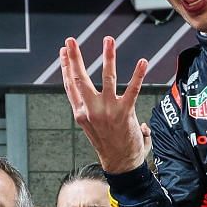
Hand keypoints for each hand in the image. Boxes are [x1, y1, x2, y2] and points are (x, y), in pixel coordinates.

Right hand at [60, 36, 149, 172]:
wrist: (121, 165)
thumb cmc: (109, 146)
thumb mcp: (94, 129)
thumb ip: (96, 113)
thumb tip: (108, 101)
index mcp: (81, 113)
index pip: (70, 86)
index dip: (66, 67)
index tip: (64, 52)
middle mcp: (91, 111)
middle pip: (79, 79)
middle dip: (74, 58)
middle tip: (70, 40)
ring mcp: (107, 111)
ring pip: (106, 78)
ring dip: (108, 57)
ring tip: (108, 40)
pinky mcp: (124, 113)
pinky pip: (132, 90)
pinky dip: (138, 74)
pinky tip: (143, 62)